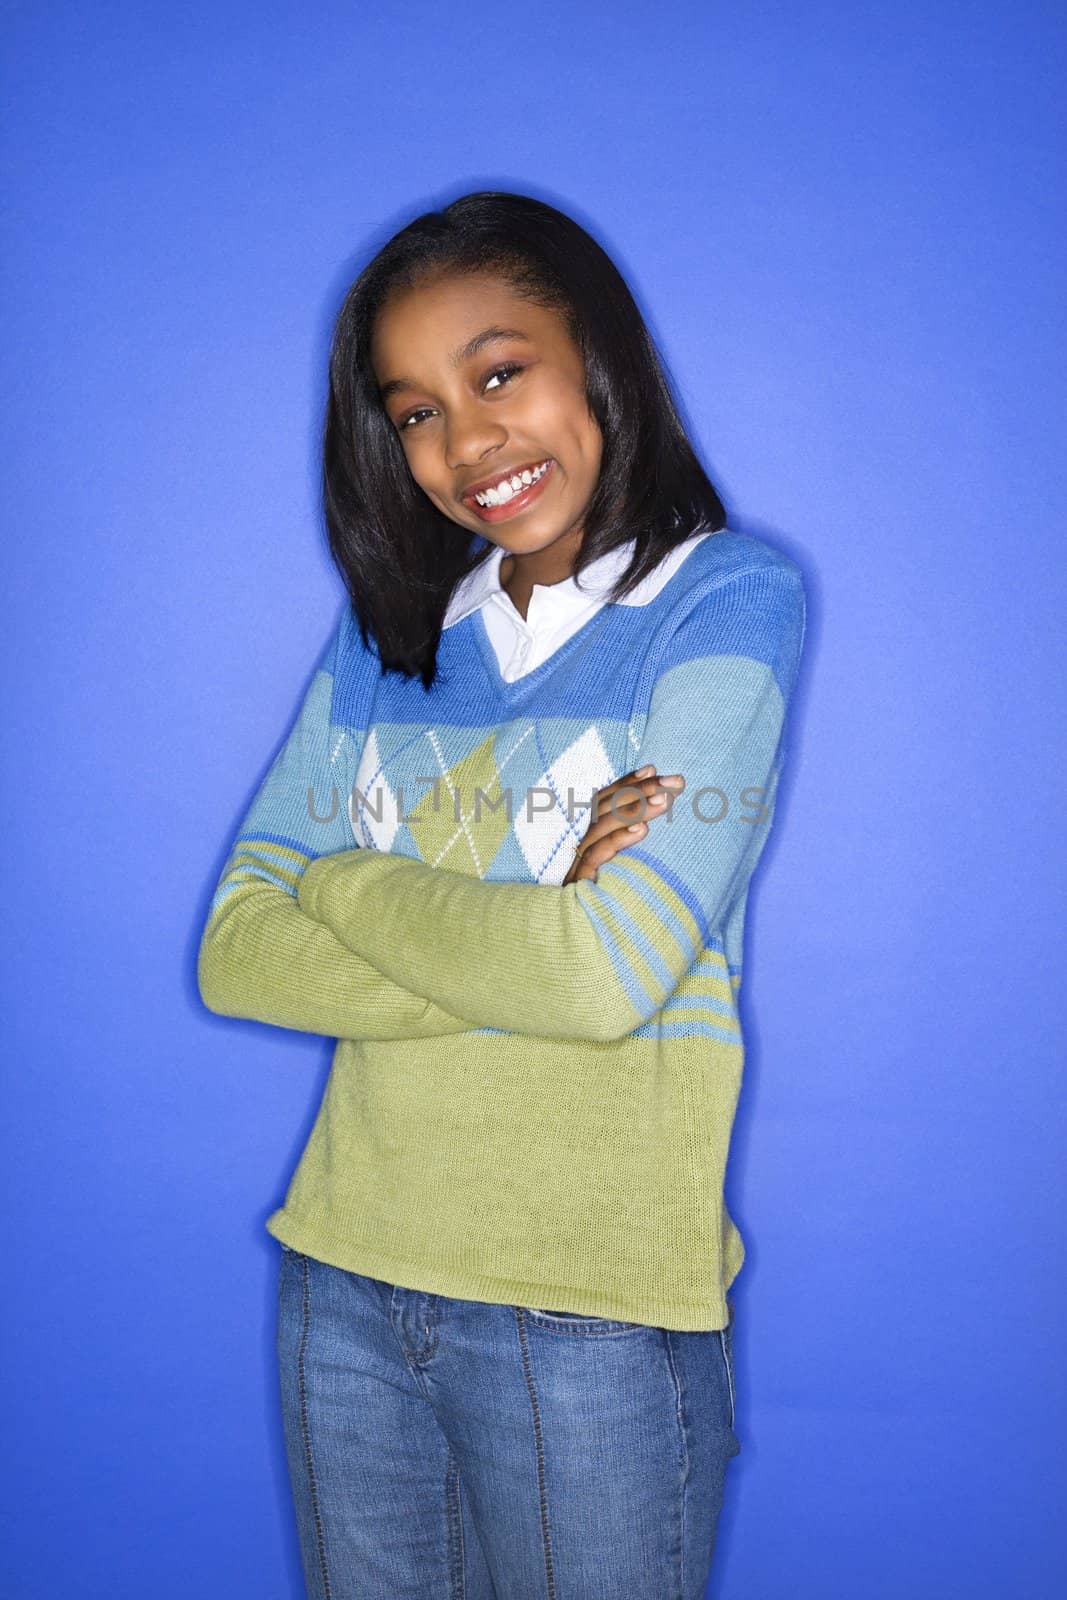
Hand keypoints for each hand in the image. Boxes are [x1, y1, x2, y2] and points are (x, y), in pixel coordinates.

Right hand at [562, 764, 685, 885]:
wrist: (588, 942)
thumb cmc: (619, 896)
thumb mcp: (631, 863)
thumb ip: (638, 836)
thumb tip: (662, 804)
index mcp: (593, 837)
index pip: (606, 800)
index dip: (627, 783)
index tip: (653, 769)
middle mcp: (583, 845)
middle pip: (607, 808)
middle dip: (642, 790)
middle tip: (675, 782)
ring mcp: (580, 863)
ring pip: (603, 827)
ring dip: (635, 810)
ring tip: (664, 801)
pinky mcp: (581, 881)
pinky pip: (596, 855)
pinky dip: (618, 839)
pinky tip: (642, 830)